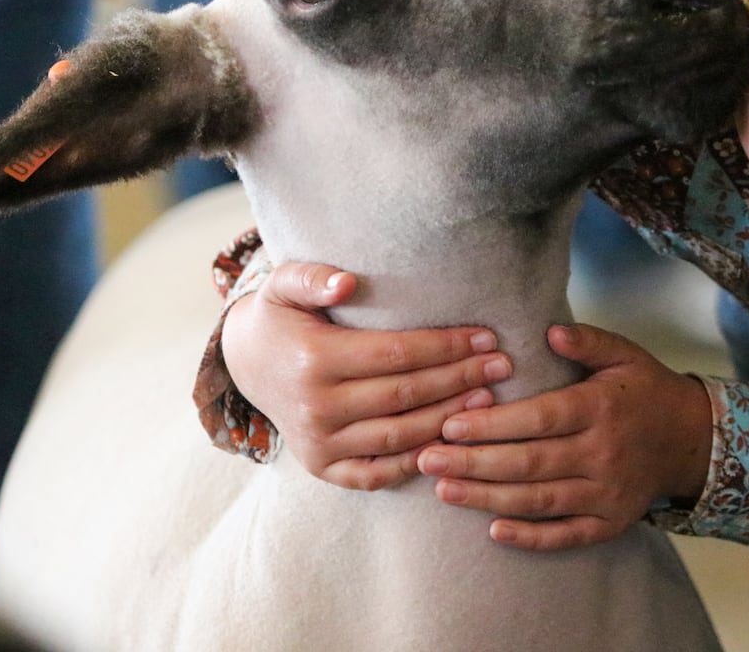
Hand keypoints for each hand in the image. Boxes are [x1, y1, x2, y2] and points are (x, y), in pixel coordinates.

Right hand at [222, 261, 513, 489]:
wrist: (246, 364)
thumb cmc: (281, 317)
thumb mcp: (283, 285)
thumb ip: (312, 276)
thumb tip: (347, 284)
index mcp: (314, 360)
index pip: (396, 354)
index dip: (445, 346)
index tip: (486, 336)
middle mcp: (316, 408)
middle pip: (406, 394)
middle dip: (460, 378)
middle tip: (502, 365)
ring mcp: (319, 444)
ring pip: (400, 435)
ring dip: (450, 417)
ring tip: (489, 397)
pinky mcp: (324, 468)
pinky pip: (380, 472)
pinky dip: (419, 460)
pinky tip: (454, 439)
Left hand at [415, 323, 712, 550]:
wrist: (691, 439)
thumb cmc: (645, 391)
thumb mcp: (624, 354)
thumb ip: (587, 340)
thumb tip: (549, 331)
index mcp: (601, 408)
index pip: (539, 419)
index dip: (492, 424)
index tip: (449, 424)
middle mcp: (604, 453)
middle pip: (529, 463)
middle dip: (473, 463)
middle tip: (426, 460)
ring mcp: (608, 493)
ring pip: (539, 500)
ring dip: (487, 498)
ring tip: (443, 491)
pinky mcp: (610, 522)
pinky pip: (566, 535)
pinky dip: (531, 537)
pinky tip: (493, 531)